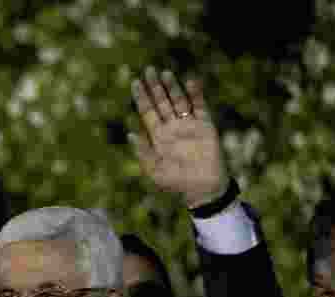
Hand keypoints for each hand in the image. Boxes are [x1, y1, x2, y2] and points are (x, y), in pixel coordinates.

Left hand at [130, 67, 228, 208]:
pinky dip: (195, 94)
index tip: (135, 82)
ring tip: (165, 73)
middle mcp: (172, 128)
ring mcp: (188, 125)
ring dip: (172, 87)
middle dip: (155, 87)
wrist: (202, 188)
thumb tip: (130, 133)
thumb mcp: (154, 169)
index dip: (142, 97)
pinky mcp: (205, 125)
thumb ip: (143, 151)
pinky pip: (199, 106)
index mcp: (157, 137)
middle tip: (149, 70)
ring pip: (178, 101)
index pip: (147, 112)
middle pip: (161, 102)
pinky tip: (190, 81)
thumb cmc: (175, 183)